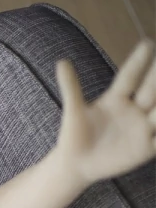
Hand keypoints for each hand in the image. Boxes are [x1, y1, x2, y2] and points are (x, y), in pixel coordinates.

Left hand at [54, 38, 155, 184]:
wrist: (76, 164)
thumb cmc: (74, 135)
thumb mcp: (74, 111)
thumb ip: (71, 87)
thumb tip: (61, 61)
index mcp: (115, 99)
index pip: (129, 77)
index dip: (138, 62)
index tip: (147, 43)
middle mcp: (133, 110)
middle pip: (150, 89)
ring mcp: (141, 128)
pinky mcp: (145, 148)